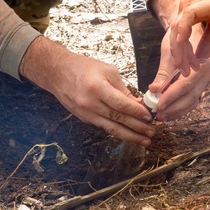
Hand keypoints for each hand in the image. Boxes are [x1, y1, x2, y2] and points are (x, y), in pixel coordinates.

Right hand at [21, 38, 155, 145]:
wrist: (57, 73)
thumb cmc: (84, 67)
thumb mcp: (107, 70)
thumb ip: (123, 89)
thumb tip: (138, 104)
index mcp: (97, 88)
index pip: (121, 105)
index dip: (137, 112)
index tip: (150, 117)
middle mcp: (90, 104)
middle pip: (118, 119)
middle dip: (137, 128)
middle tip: (152, 133)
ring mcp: (86, 113)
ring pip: (111, 128)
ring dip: (130, 136)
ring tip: (144, 141)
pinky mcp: (84, 119)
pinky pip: (104, 126)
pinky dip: (118, 131)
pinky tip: (129, 134)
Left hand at [150, 27, 209, 120]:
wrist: (188, 29)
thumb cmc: (179, 38)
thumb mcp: (169, 52)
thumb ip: (163, 73)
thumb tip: (154, 89)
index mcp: (202, 64)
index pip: (186, 85)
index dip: (171, 97)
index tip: (157, 105)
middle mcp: (207, 74)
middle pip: (191, 97)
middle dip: (173, 108)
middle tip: (157, 115)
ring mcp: (204, 81)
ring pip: (192, 102)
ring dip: (176, 111)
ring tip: (161, 116)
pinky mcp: (199, 85)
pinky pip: (191, 100)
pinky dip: (180, 108)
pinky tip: (168, 112)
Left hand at [159, 0, 209, 78]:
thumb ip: (208, 40)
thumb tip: (202, 57)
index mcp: (188, 13)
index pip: (178, 37)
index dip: (182, 55)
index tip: (189, 69)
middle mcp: (184, 8)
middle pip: (174, 36)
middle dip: (179, 57)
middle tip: (186, 73)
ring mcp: (189, 4)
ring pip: (177, 30)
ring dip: (181, 51)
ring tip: (187, 66)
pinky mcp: (198, 3)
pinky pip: (185, 20)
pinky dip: (183, 33)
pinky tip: (185, 45)